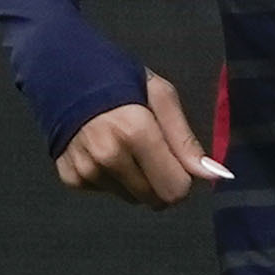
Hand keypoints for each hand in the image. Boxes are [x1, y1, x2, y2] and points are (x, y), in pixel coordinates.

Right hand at [57, 69, 227, 209]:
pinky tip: (102, 151)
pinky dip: (111, 178)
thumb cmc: (119, 80)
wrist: (62, 74)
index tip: (178, 162)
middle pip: (154, 200)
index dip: (184, 179)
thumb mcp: (160, 96)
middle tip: (153, 154)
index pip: (175, 189)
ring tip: (124, 147)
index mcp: (135, 132)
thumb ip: (185, 140)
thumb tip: (212, 175)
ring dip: (136, 181)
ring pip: (131, 199)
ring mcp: (86, 170)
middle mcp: (108, 157)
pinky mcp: (71, 178)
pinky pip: (107, 193)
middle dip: (161, 183)